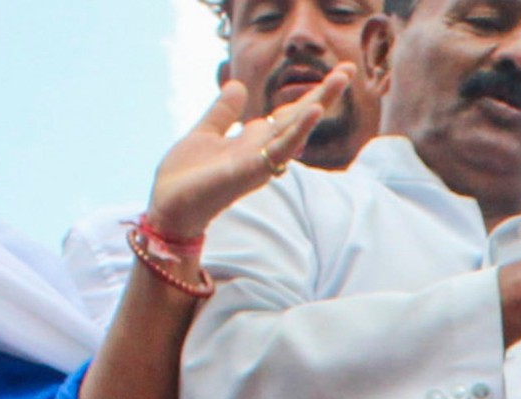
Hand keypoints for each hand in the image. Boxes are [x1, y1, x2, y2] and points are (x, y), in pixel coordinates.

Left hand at [143, 75, 346, 245]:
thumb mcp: (205, 134)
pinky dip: (298, 131)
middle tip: (351, 68)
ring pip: (297, 127)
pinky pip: (281, 149)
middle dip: (325, 92)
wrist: (169, 208)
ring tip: (342, 78)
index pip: (288, 113)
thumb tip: (237, 86)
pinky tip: (314, 111)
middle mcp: (263, 150)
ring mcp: (261, 161)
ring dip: (320, 101)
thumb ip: (223, 112)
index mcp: (254, 141)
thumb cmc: (185, 178)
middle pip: (300, 116)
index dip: (308, 93)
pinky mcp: (252, 171)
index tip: (332, 74)